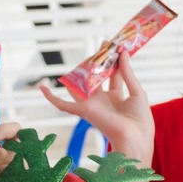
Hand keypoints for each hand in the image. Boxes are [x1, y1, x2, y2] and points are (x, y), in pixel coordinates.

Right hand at [38, 54, 153, 160]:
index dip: (115, 61)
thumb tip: (123, 53)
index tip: (116, 46)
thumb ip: (128, 73)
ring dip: (82, 69)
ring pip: (80, 84)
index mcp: (117, 98)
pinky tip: (42, 87)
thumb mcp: (137, 93)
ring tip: (89, 54)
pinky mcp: (83, 111)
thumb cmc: (140, 120)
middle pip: (97, 76)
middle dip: (100, 61)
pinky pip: (62, 104)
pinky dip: (51, 97)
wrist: (135, 137)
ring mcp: (92, 104)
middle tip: (105, 44)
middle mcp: (102, 100)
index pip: (114, 75)